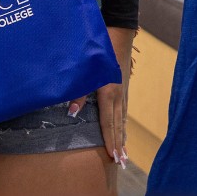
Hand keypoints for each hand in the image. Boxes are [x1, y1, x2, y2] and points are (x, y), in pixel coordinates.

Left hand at [67, 26, 135, 167]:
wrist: (120, 32)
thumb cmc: (100, 49)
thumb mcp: (87, 70)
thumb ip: (79, 92)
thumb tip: (71, 113)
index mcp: (109, 93)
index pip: (108, 123)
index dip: (110, 141)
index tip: (113, 157)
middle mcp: (118, 95)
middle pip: (118, 125)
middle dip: (119, 144)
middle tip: (122, 163)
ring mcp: (123, 90)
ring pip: (122, 118)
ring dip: (123, 136)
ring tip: (124, 151)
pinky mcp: (123, 86)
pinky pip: (123, 110)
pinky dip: (123, 123)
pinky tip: (122, 127)